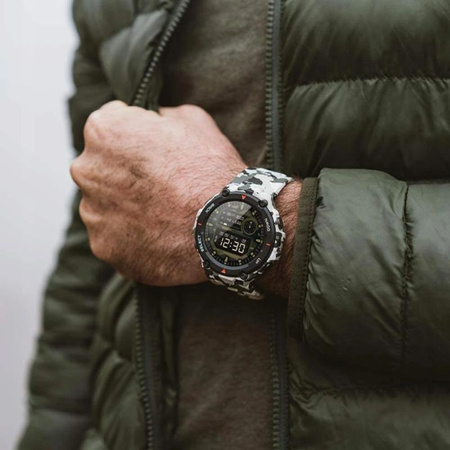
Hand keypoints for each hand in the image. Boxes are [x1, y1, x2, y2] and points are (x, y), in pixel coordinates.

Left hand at [70, 101, 246, 285]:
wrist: (222, 228)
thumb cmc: (208, 171)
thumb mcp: (193, 120)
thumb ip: (162, 115)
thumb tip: (156, 120)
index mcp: (104, 132)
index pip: (110, 124)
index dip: (137, 134)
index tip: (155, 148)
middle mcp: (87, 170)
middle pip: (102, 166)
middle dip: (125, 171)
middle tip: (160, 183)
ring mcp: (92, 213)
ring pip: (105, 203)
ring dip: (126, 205)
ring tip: (161, 213)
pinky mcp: (103, 246)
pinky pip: (114, 236)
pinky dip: (131, 235)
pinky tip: (158, 235)